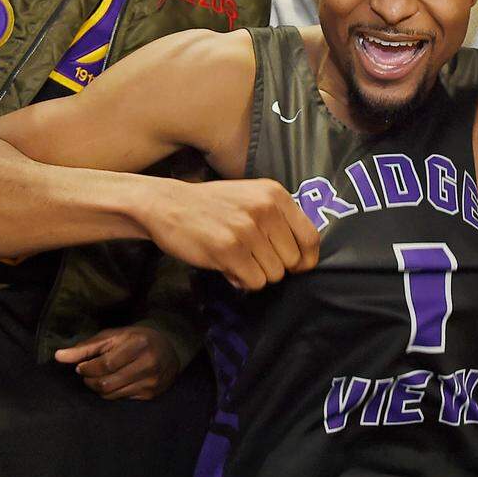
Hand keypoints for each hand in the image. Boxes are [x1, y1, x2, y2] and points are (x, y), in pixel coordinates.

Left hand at [55, 325, 179, 400]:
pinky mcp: (151, 394)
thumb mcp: (113, 336)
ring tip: (100, 378)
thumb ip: (86, 347)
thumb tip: (58, 356)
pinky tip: (115, 382)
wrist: (170, 348)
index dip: (88, 368)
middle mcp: (148, 364)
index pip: (105, 364)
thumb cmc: (136, 339)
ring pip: (112, 394)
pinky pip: (121, 399)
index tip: (81, 367)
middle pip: (106, 383)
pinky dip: (112, 392)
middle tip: (88, 374)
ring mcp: (151, 381)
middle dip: (90, 380)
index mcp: (138, 345)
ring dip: (99, 388)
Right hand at [144, 178, 319, 290]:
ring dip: (256, 274)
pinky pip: (254, 282)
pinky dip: (242, 281)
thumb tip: (303, 260)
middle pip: (293, 261)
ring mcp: (248, 229)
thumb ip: (278, 220)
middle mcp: (265, 209)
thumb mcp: (252, 197)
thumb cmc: (212, 206)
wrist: (166, 204)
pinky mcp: (229, 249)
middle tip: (252, 259)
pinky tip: (227, 266)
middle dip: (274, 267)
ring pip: (274, 274)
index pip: (311, 237)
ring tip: (236, 259)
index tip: (295, 266)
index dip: (306, 259)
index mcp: (275, 194)